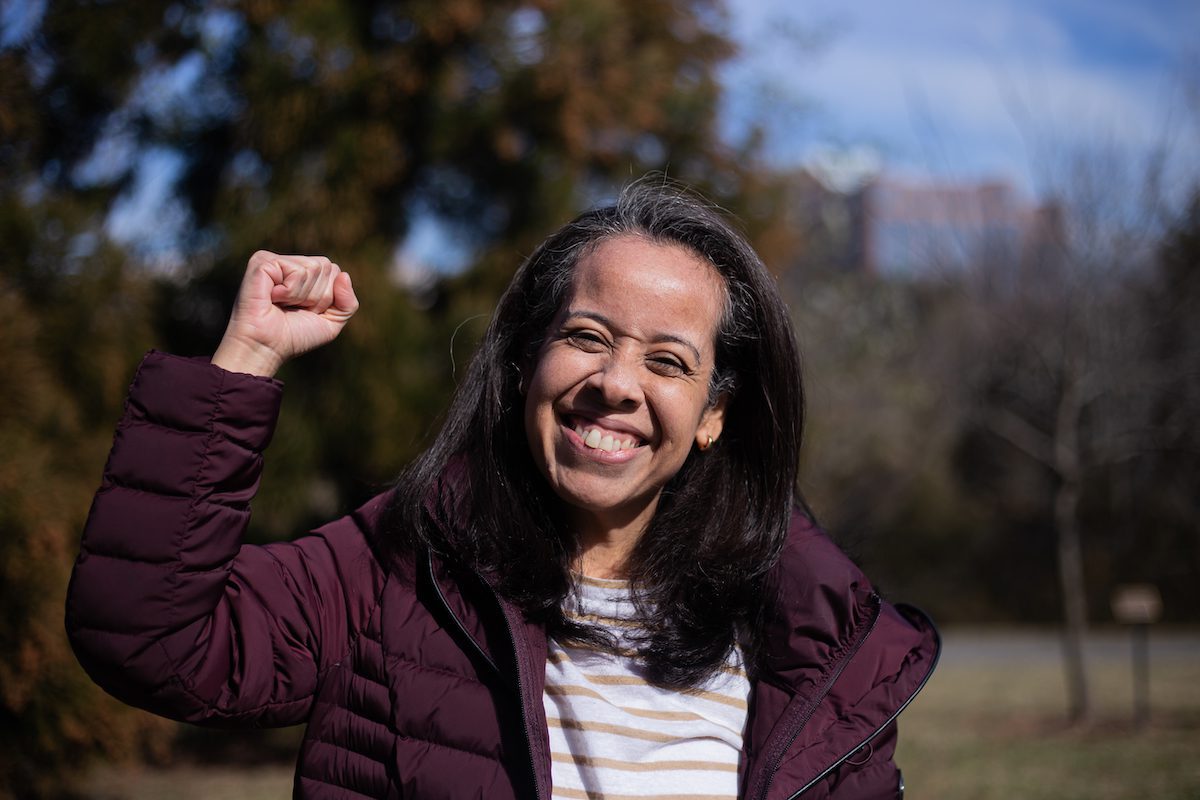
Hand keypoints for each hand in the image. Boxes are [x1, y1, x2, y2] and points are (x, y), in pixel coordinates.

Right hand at [211, 251, 359, 376]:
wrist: (265, 347)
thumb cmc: (293, 336)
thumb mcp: (331, 323)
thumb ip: (348, 303)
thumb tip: (344, 275)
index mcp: (304, 273)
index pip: (335, 272)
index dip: (327, 298)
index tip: (306, 311)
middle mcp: (290, 264)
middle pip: (326, 267)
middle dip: (317, 296)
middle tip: (293, 308)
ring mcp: (275, 260)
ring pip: (314, 268)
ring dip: (302, 295)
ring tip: (281, 304)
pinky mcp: (263, 262)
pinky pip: (297, 271)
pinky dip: (290, 292)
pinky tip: (272, 298)